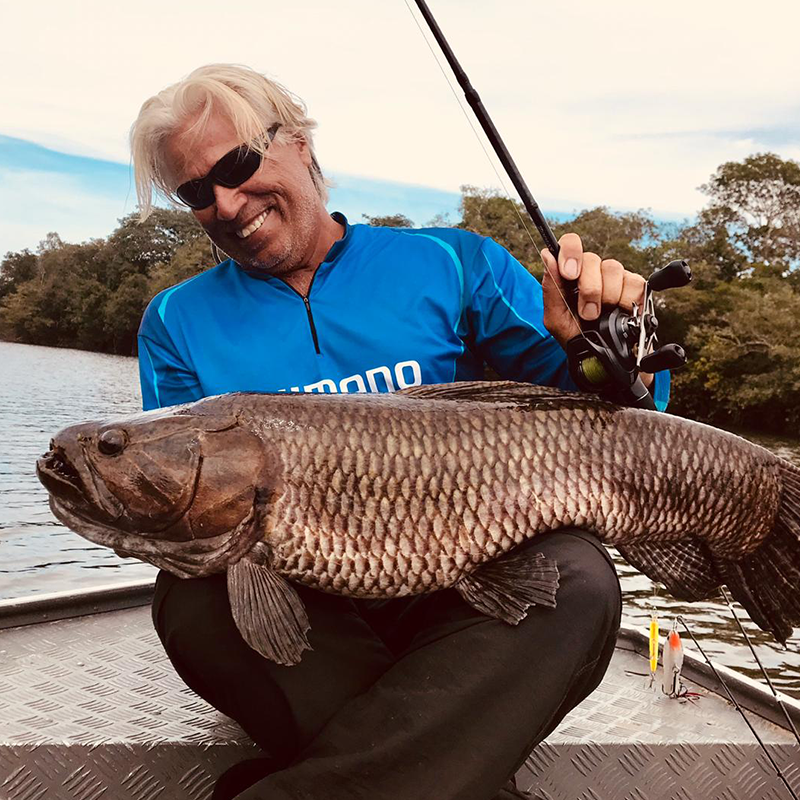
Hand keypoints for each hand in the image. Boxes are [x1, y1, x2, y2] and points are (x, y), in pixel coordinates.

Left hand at [541, 233, 652, 387]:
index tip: (569, 272)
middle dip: (588, 288)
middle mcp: (592, 272)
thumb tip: (547, 255)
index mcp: (570, 275)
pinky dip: (626, 299)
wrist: (604, 360)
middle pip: (592, 258)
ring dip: (606, 296)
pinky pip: (634, 281)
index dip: (570, 251)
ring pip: (613, 268)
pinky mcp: (635, 287)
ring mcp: (614, 278)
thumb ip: (550, 287)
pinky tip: (622, 312)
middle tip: (587, 312)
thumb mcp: (556, 319)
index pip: (570, 244)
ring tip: (602, 315)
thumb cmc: (577, 338)